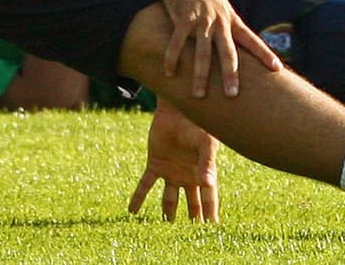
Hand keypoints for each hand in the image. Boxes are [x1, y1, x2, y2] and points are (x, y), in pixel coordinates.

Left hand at [128, 99, 220, 221]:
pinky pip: (146, 184)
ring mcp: (171, 171)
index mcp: (203, 172)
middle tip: (191, 236)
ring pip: (169, 198)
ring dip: (167, 213)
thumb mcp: (205, 143)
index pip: (208, 199)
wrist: (176, 108)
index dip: (210, 214)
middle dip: (192, 218)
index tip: (212, 230)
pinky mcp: (155, 164)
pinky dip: (139, 198)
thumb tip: (207, 184)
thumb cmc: (196, 123)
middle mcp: (187, 176)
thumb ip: (206, 163)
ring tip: (164, 227)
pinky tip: (132, 211)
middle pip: (191, 203)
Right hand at [160, 0, 282, 98]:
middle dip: (230, 74)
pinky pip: (177, 42)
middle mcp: (220, 22)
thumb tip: (239, 53)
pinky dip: (173, 58)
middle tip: (232, 95)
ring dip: (200, 74)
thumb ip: (229, 30)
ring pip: (202, 51)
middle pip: (228, 52)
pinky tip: (170, 72)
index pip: (252, 40)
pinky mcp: (183, 18)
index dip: (265, 54)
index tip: (277, 69)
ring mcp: (202, 20)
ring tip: (198, 94)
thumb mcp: (224, 10)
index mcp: (232, 21)